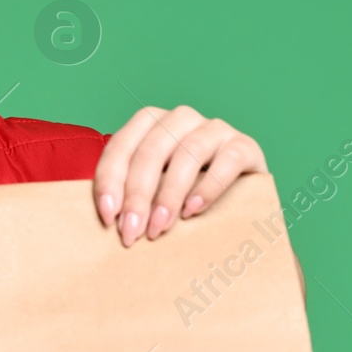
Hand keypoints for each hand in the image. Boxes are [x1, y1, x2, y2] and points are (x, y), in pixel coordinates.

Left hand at [93, 105, 266, 245]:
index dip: (110, 181)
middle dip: (138, 195)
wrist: (240, 191)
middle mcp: (180, 119)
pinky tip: (194, 210)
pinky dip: (208, 187)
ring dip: (169, 194)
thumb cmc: (185, 191)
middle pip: (151, 151)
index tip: (108, 218)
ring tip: (160, 227)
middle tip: (132, 232)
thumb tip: (108, 222)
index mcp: (150, 123)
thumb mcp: (153, 187)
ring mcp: (214, 128)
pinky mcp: (244, 146)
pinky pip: (227, 160)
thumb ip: (131, 193)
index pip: (120, 146)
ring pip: (187, 153)